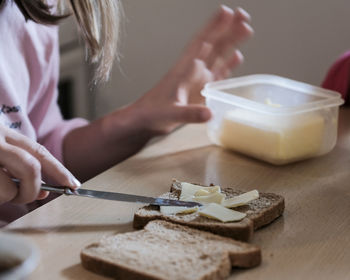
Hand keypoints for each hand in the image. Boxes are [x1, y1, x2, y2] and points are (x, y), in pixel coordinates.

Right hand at [0, 125, 79, 203]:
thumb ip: (20, 166)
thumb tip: (44, 192)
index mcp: (3, 133)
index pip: (40, 152)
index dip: (60, 171)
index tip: (74, 185)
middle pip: (31, 169)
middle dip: (33, 190)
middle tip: (25, 198)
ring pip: (8, 190)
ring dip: (7, 198)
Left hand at [134, 6, 252, 133]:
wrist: (145, 120)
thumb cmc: (153, 114)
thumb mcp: (171, 114)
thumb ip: (189, 113)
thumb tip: (210, 113)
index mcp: (183, 70)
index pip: (201, 44)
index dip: (214, 28)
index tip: (227, 12)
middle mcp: (192, 71)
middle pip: (213, 45)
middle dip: (227, 29)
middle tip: (243, 15)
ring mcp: (198, 79)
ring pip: (217, 56)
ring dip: (231, 43)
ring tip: (246, 28)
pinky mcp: (201, 90)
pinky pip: (218, 74)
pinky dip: (228, 65)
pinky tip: (237, 56)